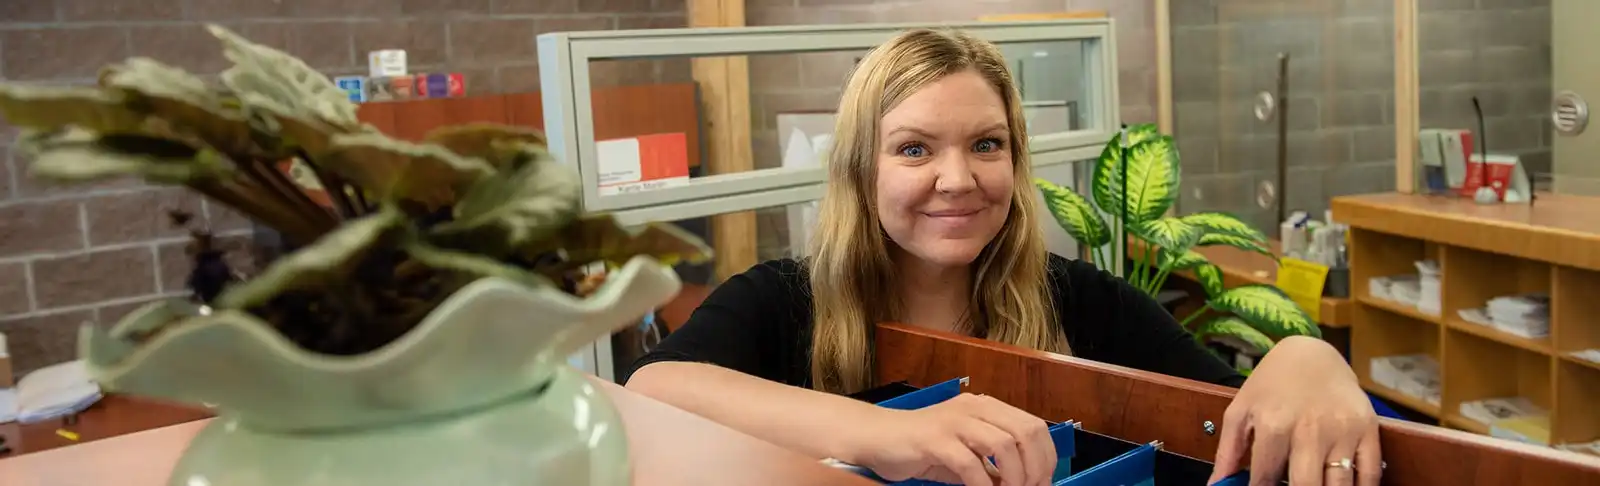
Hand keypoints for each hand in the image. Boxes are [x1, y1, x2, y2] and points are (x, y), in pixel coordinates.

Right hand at [841, 393, 1056, 485]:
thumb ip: (995, 465)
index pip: (1033, 425)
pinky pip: (969, 463)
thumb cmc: (921, 448)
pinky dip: (981, 485)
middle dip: (1035, 467)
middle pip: (1024, 432)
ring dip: (1013, 477)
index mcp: (986, 407)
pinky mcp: (934, 439)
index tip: (1043, 482)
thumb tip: (1026, 483)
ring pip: (1003, 444)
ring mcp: (953, 421)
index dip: (1045, 457)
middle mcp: (974, 407)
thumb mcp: (967, 453)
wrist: (877, 438)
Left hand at [1208, 336, 1381, 485]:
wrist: (1312, 353)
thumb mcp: (1240, 411)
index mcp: (1274, 425)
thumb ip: (1227, 452)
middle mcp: (1309, 429)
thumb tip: (1216, 485)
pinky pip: (1370, 474)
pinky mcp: (1368, 429)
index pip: (1265, 480)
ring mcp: (1342, 430)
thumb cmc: (1272, 385)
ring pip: (1340, 485)